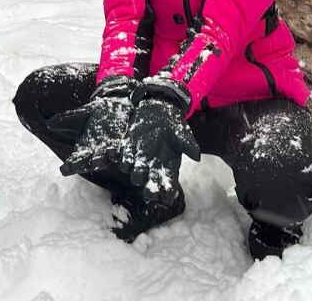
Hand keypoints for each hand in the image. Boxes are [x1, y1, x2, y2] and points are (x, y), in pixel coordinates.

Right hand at [58, 75, 137, 176]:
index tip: (64, 169)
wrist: (112, 106)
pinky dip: (117, 151)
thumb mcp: (77, 117)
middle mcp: (94, 153)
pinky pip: (119, 149)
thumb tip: (48, 123)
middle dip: (85, 164)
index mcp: (82, 149)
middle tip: (79, 167)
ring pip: (104, 158)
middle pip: (89, 162)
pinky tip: (114, 151)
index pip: (74, 161)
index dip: (69, 166)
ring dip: (101, 160)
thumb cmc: (91, 115)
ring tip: (97, 161)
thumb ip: (64, 121)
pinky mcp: (121, 143)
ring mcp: (109, 149)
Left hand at [119, 78, 200, 205]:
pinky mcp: (128, 150)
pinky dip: (117, 157)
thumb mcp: (182, 134)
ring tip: (135, 169)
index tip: (168, 198)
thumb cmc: (173, 125)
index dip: (168, 192)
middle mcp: (153, 167)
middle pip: (150, 184)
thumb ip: (188, 145)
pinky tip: (114, 154)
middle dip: (150, 189)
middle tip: (149, 192)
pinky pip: (121, 157)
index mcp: (168, 166)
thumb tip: (197, 157)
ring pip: (135, 173)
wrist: (158, 111)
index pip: (169, 183)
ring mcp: (139, 160)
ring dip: (134, 172)